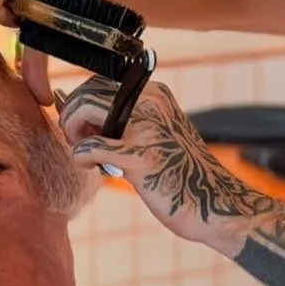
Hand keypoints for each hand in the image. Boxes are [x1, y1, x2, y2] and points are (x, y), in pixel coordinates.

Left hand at [58, 77, 273, 247]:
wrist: (214, 204)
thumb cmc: (180, 174)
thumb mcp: (157, 135)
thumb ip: (126, 121)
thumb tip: (73, 107)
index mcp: (155, 94)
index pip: (100, 81)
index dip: (81, 103)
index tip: (83, 128)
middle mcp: (152, 103)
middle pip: (87, 91)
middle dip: (71, 116)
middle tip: (78, 141)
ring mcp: (147, 128)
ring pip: (83, 109)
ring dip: (72, 133)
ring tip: (86, 155)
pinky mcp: (141, 157)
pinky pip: (89, 147)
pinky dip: (80, 157)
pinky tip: (91, 168)